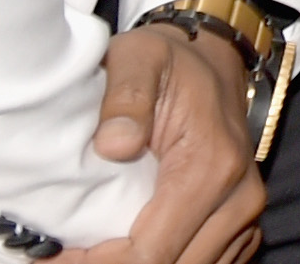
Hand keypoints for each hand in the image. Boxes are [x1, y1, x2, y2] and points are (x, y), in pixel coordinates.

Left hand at [58, 20, 263, 263]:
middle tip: (64, 256)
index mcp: (212, 165)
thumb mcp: (139, 58)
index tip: (53, 256)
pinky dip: (167, 262)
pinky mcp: (242, 221)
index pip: (151, 251)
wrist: (212, 55)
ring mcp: (246, 212)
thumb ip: (127, 96)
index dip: (98, 263)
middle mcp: (239, 197)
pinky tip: (127, 248)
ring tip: (89, 252)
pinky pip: (206, 263)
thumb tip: (113, 145)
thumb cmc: (170, 59)